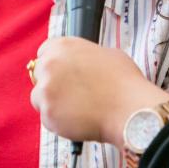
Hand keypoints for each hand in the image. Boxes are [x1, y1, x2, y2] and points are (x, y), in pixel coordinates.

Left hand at [29, 36, 168, 148]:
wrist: (129, 110)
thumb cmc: (124, 82)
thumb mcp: (106, 54)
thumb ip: (83, 56)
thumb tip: (80, 64)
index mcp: (63, 46)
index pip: (44, 52)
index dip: (54, 65)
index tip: (61, 75)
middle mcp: (50, 64)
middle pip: (39, 75)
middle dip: (51, 83)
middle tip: (69, 94)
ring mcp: (46, 89)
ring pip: (39, 98)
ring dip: (53, 103)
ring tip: (77, 109)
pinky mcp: (47, 113)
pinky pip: (47, 118)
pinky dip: (59, 122)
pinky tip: (78, 121)